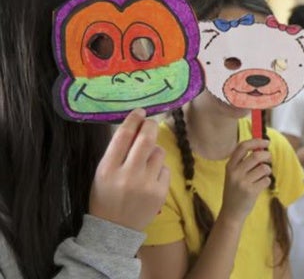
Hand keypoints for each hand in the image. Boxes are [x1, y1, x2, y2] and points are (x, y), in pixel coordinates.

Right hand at [89, 109, 169, 230]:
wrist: (114, 229)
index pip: (123, 136)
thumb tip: (135, 127)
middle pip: (146, 140)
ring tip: (145, 160)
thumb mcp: (102, 174)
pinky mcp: (160, 193)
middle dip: (150, 126)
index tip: (139, 112)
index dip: (133, 120)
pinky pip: (165, 169)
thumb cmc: (105, 197)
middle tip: (150, 122)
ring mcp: (146, 185)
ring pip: (158, 152)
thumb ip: (116, 153)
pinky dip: (159, 168)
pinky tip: (150, 177)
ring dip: (154, 150)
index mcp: (107, 169)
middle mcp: (127, 175)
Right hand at [219, 139, 271, 224]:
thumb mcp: (233, 175)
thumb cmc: (236, 191)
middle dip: (267, 155)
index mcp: (229, 166)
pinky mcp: (250, 191)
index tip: (266, 142)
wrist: (231, 212)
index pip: (242, 147)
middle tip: (269, 158)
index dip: (256, 141)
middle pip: (256, 156)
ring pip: (264, 168)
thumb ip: (244, 162)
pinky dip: (267, 181)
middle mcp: (234, 173)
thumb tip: (262, 148)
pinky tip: (260, 186)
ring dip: (267, 170)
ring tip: (264, 175)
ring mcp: (242, 182)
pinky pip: (266, 180)